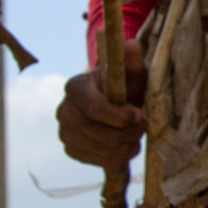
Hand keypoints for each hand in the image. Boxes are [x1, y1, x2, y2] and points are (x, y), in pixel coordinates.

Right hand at [57, 39, 145, 170]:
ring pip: (106, 151)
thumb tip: (132, 45)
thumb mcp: (129, 71)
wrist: (109, 101)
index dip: (120, 117)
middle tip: (144, 123)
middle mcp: (64, 112)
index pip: (94, 109)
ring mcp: (65, 134)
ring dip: (129, 145)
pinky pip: (102, 162)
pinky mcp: (72, 151)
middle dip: (131, 132)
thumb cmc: (121, 84)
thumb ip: (131, 59)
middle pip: (103, 135)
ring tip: (137, 132)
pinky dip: (120, 156)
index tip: (140, 114)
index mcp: (75, 87)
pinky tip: (125, 143)